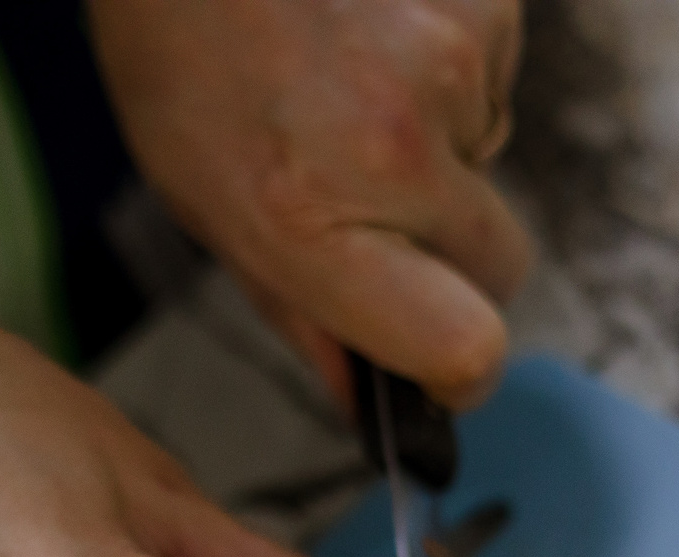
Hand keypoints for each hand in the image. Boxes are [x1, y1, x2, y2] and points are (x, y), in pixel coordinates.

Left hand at [89, 0, 530, 409]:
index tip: (443, 367)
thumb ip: (300, 310)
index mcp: (309, 221)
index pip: (462, 346)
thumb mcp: (205, 204)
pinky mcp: (488, 4)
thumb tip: (371, 396)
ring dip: (442, 148)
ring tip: (351, 91)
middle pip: (499, 265)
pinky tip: (374, 37)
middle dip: (454, 258)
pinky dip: (448, 73)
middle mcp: (392, 148)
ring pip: (491, 162)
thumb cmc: (178, 50)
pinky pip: (495, 78)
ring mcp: (451, 65)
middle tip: (378, 210)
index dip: (461, 370)